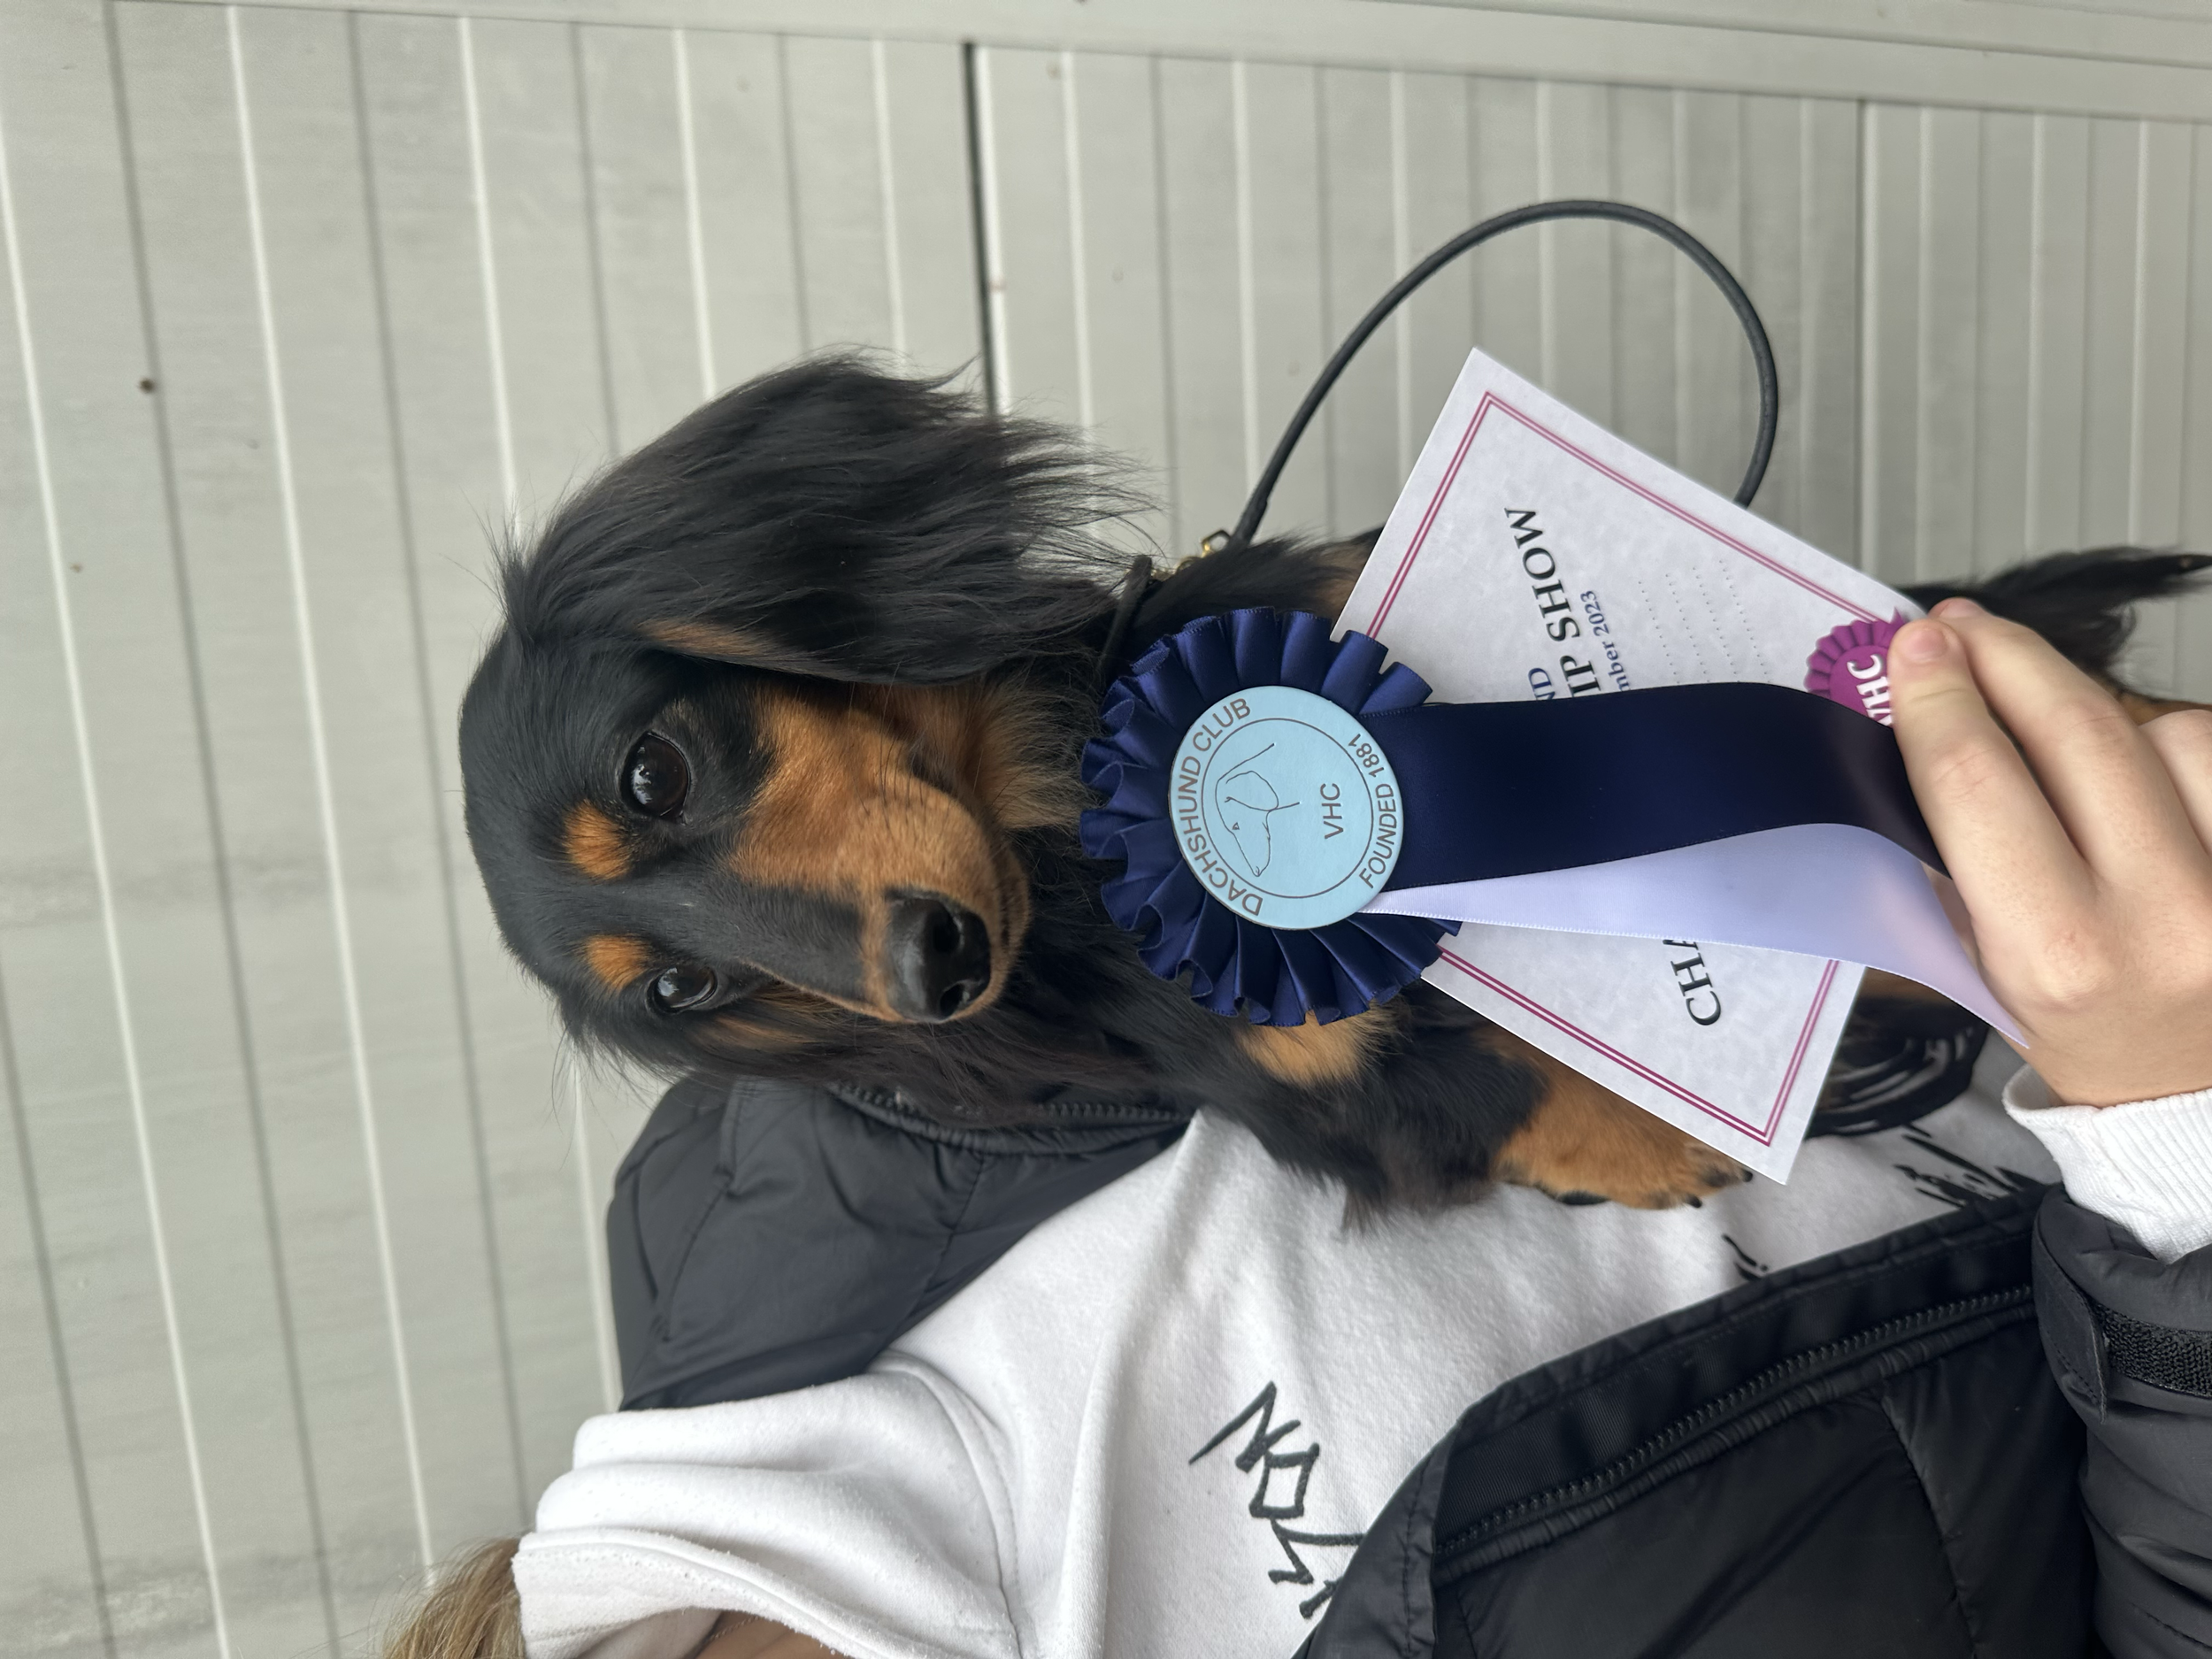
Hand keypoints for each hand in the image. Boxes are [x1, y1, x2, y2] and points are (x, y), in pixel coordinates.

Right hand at [1886, 598, 2211, 1106]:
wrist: (2199, 1097)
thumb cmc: (2086, 1034)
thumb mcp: (1989, 972)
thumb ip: (1957, 857)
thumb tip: (1928, 719)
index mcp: (2058, 957)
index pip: (1977, 785)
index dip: (1938, 698)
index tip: (1915, 647)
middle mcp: (2161, 921)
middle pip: (2073, 732)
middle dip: (2007, 659)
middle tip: (1962, 627)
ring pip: (2163, 732)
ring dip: (2099, 714)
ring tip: (2059, 742)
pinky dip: (2176, 745)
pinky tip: (2142, 770)